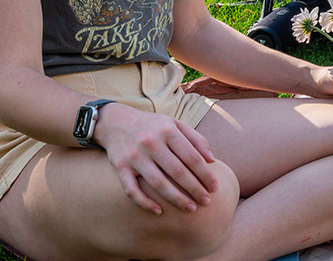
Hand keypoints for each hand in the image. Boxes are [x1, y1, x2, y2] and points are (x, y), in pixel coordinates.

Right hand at [93, 102, 218, 214]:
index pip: (192, 157)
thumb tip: (212, 160)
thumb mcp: (175, 124)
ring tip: (190, 208)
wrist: (117, 122)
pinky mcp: (120, 167)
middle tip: (206, 202)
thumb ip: (196, 139)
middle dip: (194, 189)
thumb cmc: (153, 126)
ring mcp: (134, 156)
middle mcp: (151, 143)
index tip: (215, 188)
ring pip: (158, 183)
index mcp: (168, 131)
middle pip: (177, 171)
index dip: (205, 174)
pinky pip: (132, 190)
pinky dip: (145, 202)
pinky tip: (159, 211)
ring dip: (176, 199)